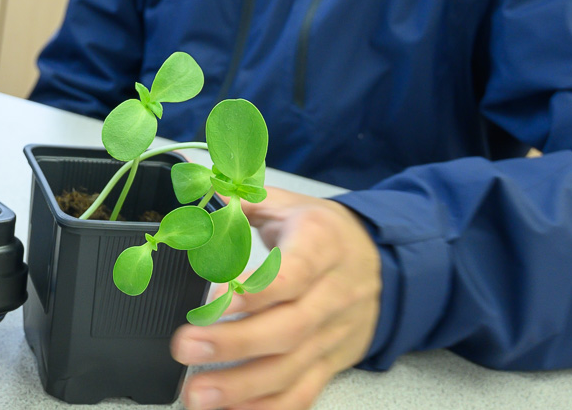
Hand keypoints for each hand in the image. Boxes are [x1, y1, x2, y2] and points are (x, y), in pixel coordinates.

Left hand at [170, 187, 381, 409]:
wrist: (386, 264)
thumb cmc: (327, 234)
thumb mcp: (288, 204)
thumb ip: (240, 199)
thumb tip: (198, 185)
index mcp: (321, 247)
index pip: (291, 274)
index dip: (253, 291)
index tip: (213, 298)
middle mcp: (331, 296)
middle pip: (286, 329)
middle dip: (233, 344)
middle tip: (186, 347)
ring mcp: (332, 334)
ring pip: (291, 369)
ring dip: (241, 387)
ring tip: (197, 394)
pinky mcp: (330, 363)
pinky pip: (302, 394)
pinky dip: (267, 409)